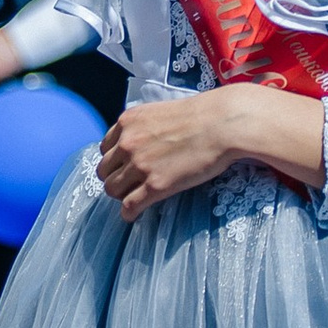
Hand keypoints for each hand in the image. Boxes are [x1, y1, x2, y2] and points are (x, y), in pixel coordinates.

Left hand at [93, 87, 275, 219]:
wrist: (222, 123)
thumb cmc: (201, 116)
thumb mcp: (161, 112)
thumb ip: (144, 127)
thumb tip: (141, 142)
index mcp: (128, 122)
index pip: (105, 149)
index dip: (115, 160)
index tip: (124, 167)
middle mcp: (128, 143)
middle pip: (104, 171)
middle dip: (115, 178)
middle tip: (130, 184)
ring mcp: (140, 165)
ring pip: (112, 190)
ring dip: (122, 195)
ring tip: (135, 197)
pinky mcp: (155, 185)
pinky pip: (129, 206)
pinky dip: (129, 213)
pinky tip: (134, 214)